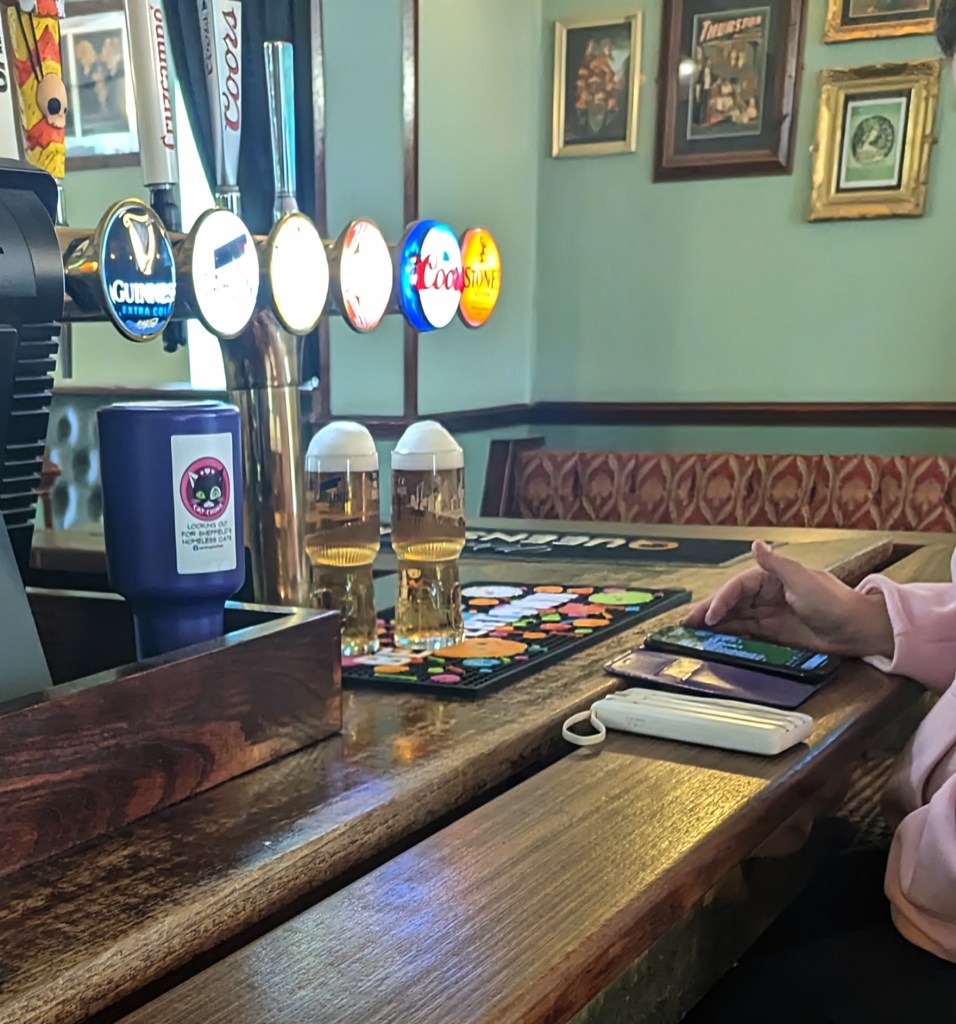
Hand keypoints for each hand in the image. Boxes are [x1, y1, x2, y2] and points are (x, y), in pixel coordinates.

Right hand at [683, 541, 894, 659]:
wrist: (857, 629)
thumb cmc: (834, 601)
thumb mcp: (804, 580)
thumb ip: (776, 564)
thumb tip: (755, 544)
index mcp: (771, 576)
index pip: (738, 587)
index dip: (721, 600)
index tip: (710, 616)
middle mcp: (765, 593)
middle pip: (730, 602)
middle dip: (708, 612)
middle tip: (685, 625)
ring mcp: (767, 613)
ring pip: (733, 617)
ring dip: (713, 625)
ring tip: (691, 634)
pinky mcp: (772, 631)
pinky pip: (744, 632)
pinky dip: (728, 635)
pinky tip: (713, 640)